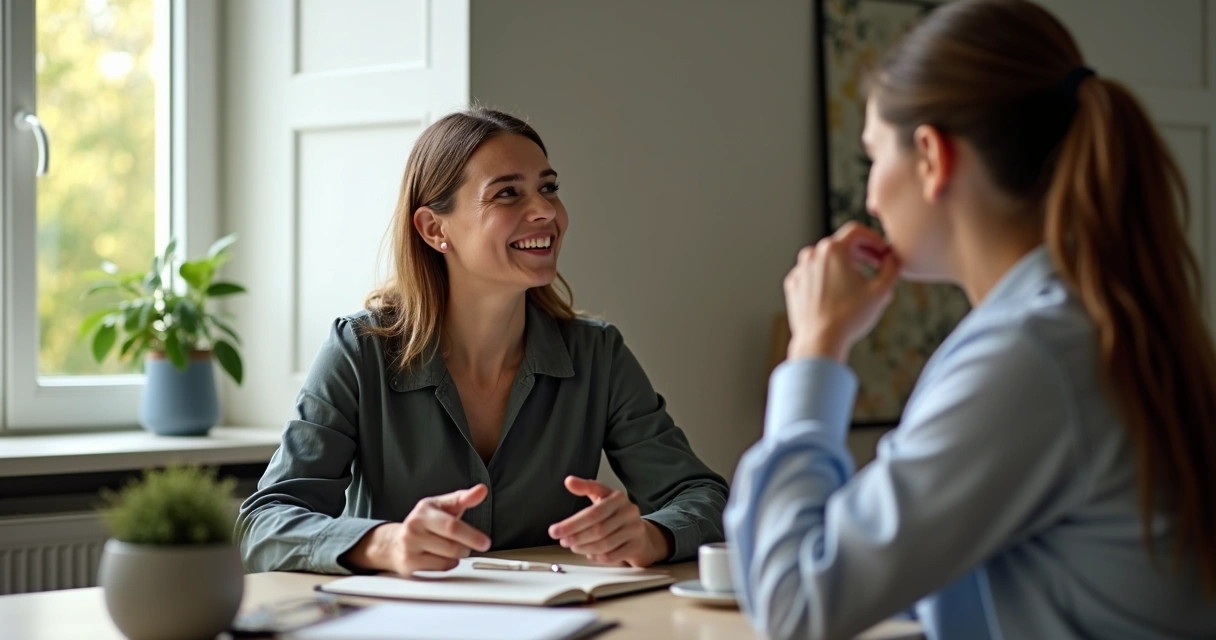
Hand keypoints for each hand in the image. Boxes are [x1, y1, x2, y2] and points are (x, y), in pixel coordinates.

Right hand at [343, 484, 491, 574]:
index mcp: (424, 510)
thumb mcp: (443, 506)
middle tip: (470, 545)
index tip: (485, 543)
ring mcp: (409, 547)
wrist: (394, 542)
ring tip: (450, 548)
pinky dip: (447, 564)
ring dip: (457, 556)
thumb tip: (482, 490)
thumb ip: (463, 498)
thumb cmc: (425, 523)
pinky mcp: (408, 564)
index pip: (451, 526)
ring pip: (448, 559)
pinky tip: (440, 556)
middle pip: (452, 546)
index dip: (471, 535)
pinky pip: (440, 569)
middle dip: (466, 547)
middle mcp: (413, 527)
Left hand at [548, 476, 669, 566]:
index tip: (554, 530)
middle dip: (576, 537)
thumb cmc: (616, 514)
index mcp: (618, 497)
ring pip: (604, 544)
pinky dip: (597, 557)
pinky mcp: (637, 546)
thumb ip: (586, 487)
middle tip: (562, 541)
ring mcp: (635, 530)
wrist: (641, 533)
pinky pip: (612, 556)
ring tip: (573, 547)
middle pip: (598, 530)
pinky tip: (590, 553)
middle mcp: (629, 512)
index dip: (571, 524)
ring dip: (584, 548)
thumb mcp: (603, 496)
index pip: (592, 513)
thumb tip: (568, 481)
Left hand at [785, 222, 899, 361]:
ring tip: (858, 280)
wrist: (819, 341)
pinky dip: (826, 278)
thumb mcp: (882, 290)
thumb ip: (892, 267)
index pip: (857, 231)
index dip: (875, 239)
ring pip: (825, 259)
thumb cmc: (851, 316)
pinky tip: (838, 293)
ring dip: (844, 264)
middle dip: (862, 251)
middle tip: (877, 265)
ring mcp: (800, 269)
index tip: (884, 252)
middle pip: (841, 244)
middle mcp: (812, 254)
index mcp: (833, 249)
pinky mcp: (793, 284)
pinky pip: (813, 274)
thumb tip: (893, 257)